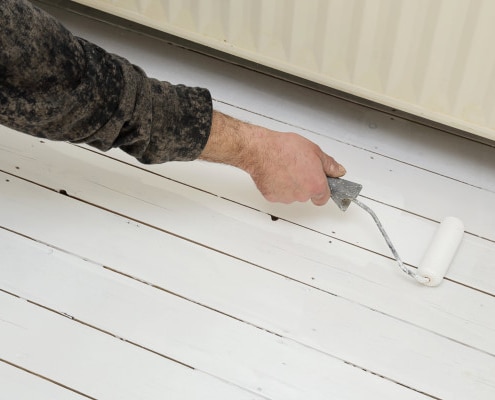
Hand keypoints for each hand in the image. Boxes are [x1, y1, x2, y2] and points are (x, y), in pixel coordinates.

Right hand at [199, 111, 345, 204]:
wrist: (261, 150)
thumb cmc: (285, 148)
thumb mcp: (314, 151)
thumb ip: (329, 165)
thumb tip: (339, 171)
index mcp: (316, 185)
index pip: (323, 198)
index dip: (321, 189)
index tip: (318, 182)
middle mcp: (302, 195)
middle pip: (307, 195)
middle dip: (304, 184)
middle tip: (298, 167)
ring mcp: (286, 198)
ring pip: (292, 195)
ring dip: (291, 185)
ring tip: (285, 167)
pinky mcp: (272, 197)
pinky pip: (278, 194)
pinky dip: (277, 186)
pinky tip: (275, 172)